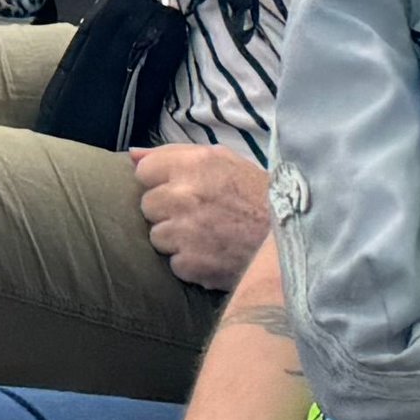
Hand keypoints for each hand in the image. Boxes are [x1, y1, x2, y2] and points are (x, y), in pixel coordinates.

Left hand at [131, 140, 275, 288]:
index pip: (144, 172)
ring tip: (205, 236)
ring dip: (175, 239)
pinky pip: (174, 264)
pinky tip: (211, 254)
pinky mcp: (191, 264)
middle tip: (195, 214)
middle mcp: (184, 196)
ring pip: (156, 237)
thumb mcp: (222, 159)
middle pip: (148, 206)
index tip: (177, 188)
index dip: (160, 181)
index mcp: (193, 165)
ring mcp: (185, 232)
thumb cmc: (257, 194)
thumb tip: (132, 155)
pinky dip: (189, 263)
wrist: (288, 240)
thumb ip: (173, 154)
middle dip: (166, 211)